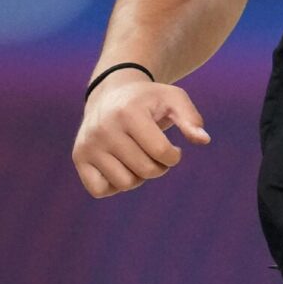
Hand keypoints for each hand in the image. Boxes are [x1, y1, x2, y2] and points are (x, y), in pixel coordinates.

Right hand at [72, 75, 211, 197]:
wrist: (111, 94)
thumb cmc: (148, 100)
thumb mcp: (173, 99)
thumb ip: (191, 118)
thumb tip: (203, 139)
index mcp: (128, 112)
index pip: (161, 152)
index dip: (174, 156)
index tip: (173, 149)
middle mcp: (104, 128)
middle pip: (145, 171)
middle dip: (158, 167)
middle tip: (155, 153)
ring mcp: (88, 144)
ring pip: (124, 184)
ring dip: (138, 177)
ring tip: (138, 158)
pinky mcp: (78, 157)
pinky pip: (99, 190)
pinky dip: (114, 186)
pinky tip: (119, 167)